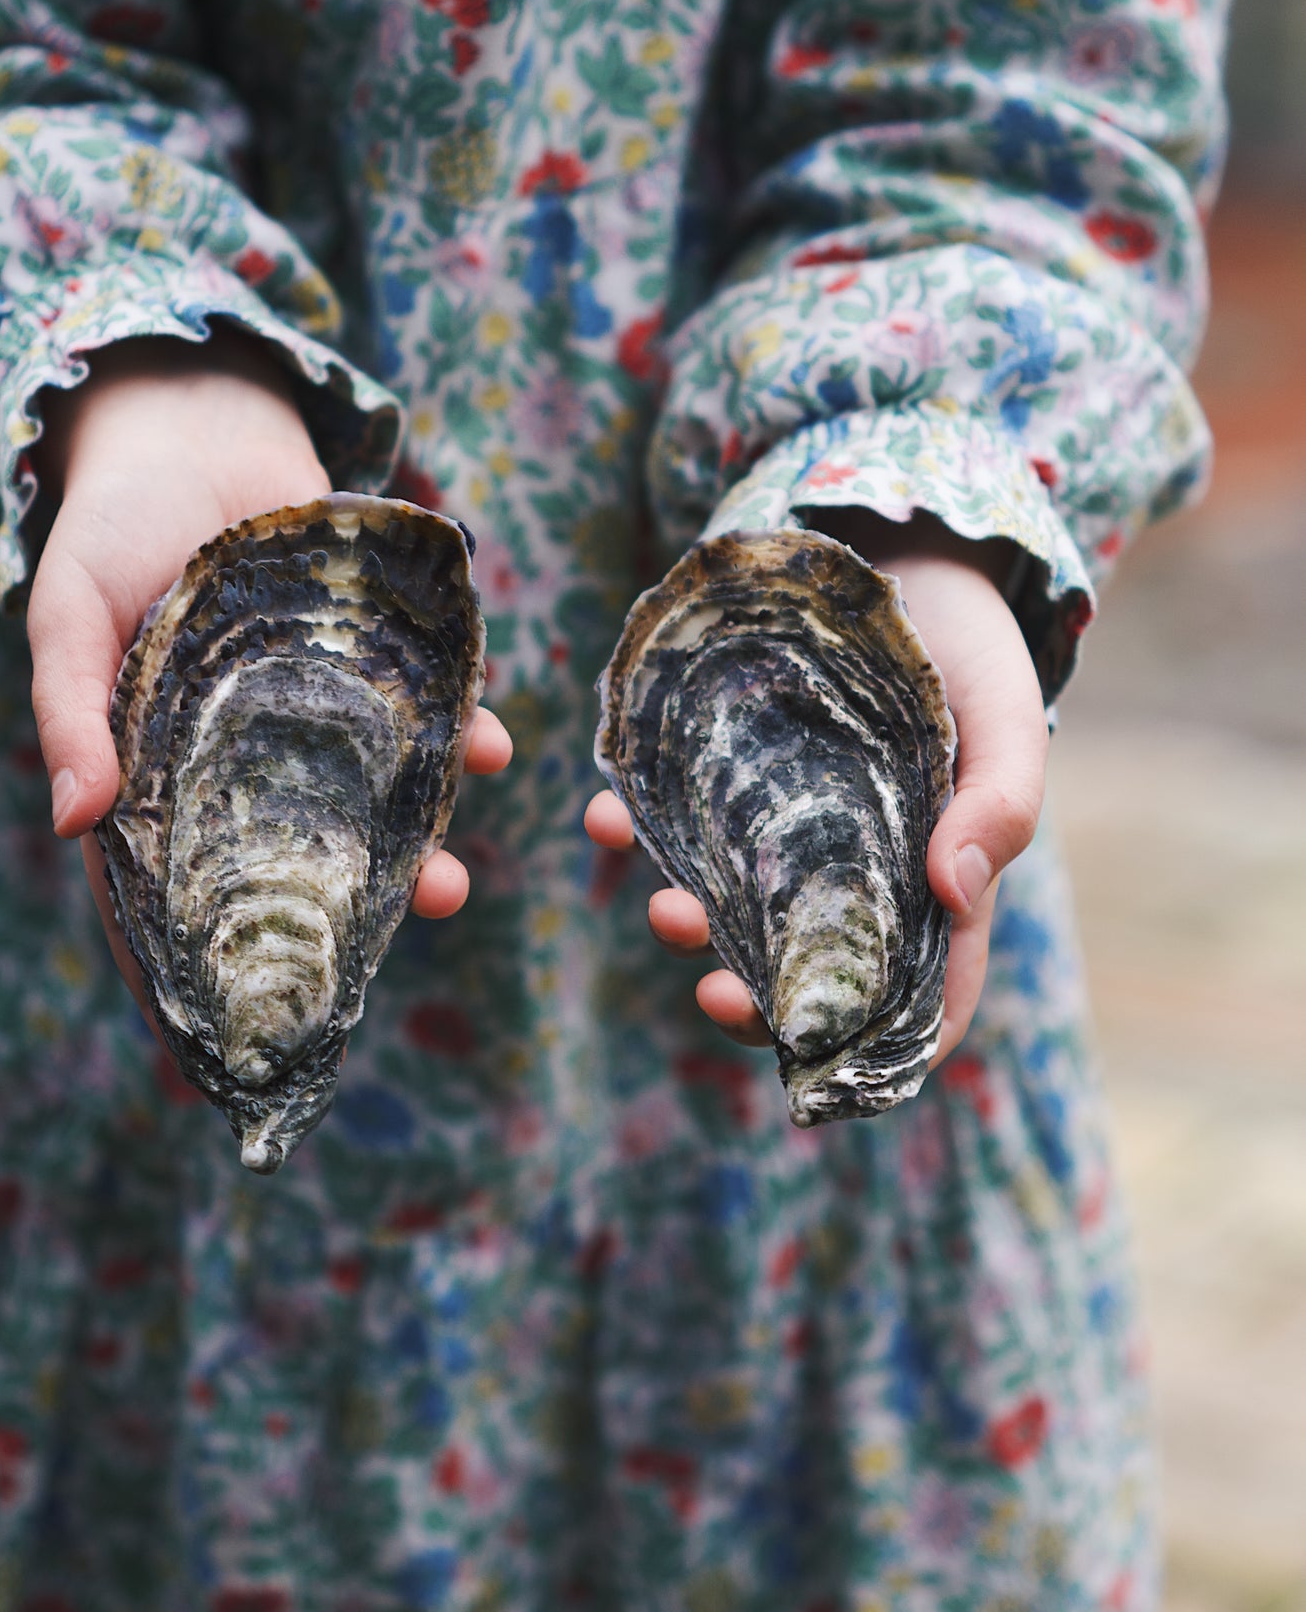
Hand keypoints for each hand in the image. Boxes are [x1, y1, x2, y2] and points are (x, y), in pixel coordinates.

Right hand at [27, 327, 510, 1022]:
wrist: (192, 420)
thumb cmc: (113, 525)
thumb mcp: (70, 611)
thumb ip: (74, 711)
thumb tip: (78, 821)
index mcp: (162, 769)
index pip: (177, 891)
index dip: (201, 967)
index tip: (240, 1042)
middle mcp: (248, 756)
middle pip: (300, 858)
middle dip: (352, 907)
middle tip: (405, 931)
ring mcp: (316, 709)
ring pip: (373, 798)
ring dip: (420, 840)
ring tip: (457, 878)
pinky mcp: (370, 653)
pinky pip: (422, 707)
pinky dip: (457, 728)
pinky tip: (489, 746)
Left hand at [585, 512, 1047, 1068]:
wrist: (900, 549)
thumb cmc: (972, 648)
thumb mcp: (1004, 716)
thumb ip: (999, 803)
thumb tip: (955, 892)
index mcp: (936, 884)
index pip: (922, 1003)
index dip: (874, 1053)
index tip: (812, 1062)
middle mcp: (855, 874)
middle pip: (808, 974)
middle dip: (753, 999)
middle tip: (711, 992)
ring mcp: (787, 828)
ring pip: (733, 910)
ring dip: (692, 924)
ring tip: (660, 904)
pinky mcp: (730, 776)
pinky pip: (679, 822)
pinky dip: (638, 829)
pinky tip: (607, 814)